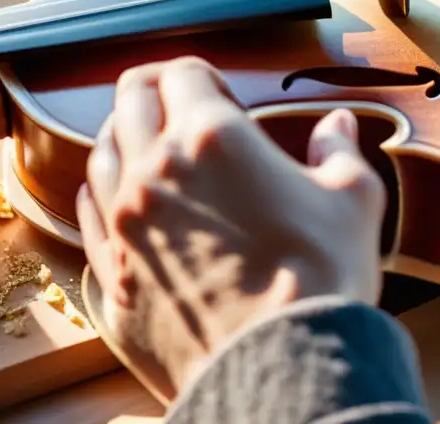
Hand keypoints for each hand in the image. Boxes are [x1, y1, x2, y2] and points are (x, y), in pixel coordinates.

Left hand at [76, 56, 385, 396]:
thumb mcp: (351, 198)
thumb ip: (338, 150)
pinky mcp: (112, 273)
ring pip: (100, 153)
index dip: (202, 73)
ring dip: (123, 137)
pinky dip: (102, 194)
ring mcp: (125, 224)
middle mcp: (155, 170)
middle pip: (129, 101)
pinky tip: (118, 198)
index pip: (181, 73)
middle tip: (178, 103)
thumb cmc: (319, 279)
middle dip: (153, 90)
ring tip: (150, 147)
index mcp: (212, 137)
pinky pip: (88, 215)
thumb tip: (337, 126)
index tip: (221, 91)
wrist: (280, 366)